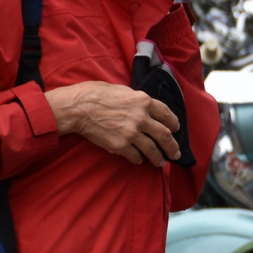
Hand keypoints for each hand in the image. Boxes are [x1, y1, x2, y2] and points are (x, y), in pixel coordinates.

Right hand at [44, 81, 181, 166]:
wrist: (77, 108)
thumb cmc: (96, 94)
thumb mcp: (123, 90)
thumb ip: (137, 101)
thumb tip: (145, 108)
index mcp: (144, 101)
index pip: (167, 114)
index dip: (174, 123)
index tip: (175, 129)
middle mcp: (142, 118)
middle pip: (164, 135)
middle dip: (172, 147)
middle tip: (175, 154)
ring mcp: (132, 133)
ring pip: (152, 149)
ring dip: (158, 158)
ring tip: (161, 162)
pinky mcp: (120, 145)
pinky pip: (135, 155)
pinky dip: (138, 159)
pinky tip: (139, 160)